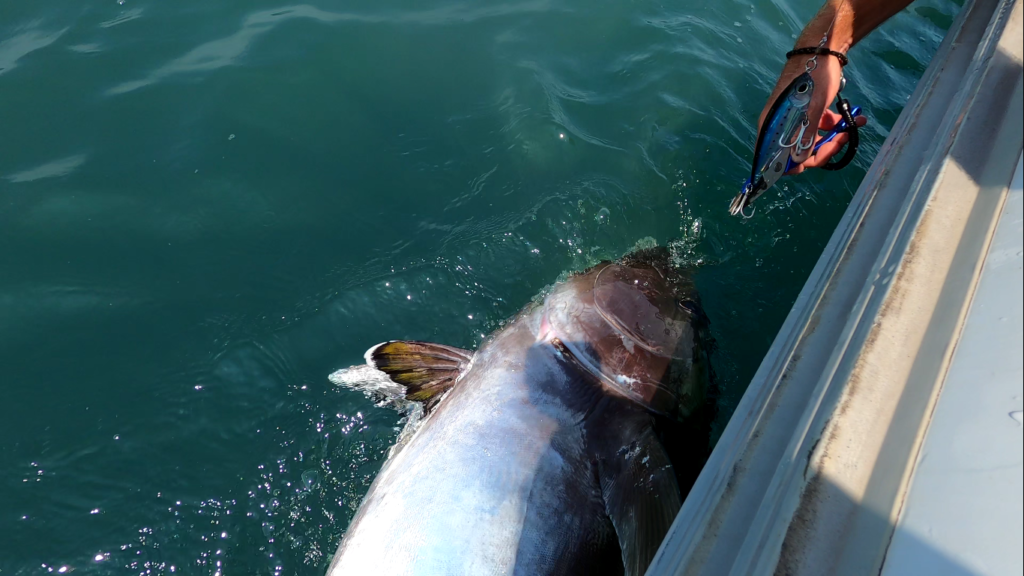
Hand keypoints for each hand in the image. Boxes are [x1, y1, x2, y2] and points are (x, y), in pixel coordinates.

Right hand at [756, 54, 867, 174]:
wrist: (822, 49)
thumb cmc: (813, 79)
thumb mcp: (813, 110)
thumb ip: (806, 138)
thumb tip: (800, 162)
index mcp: (772, 127)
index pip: (776, 158)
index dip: (795, 164)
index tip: (815, 160)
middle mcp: (780, 126)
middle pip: (797, 150)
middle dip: (823, 148)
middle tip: (842, 139)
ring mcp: (794, 118)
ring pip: (811, 139)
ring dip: (833, 136)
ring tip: (851, 126)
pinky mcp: (806, 111)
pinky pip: (818, 126)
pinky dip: (833, 124)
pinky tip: (851, 117)